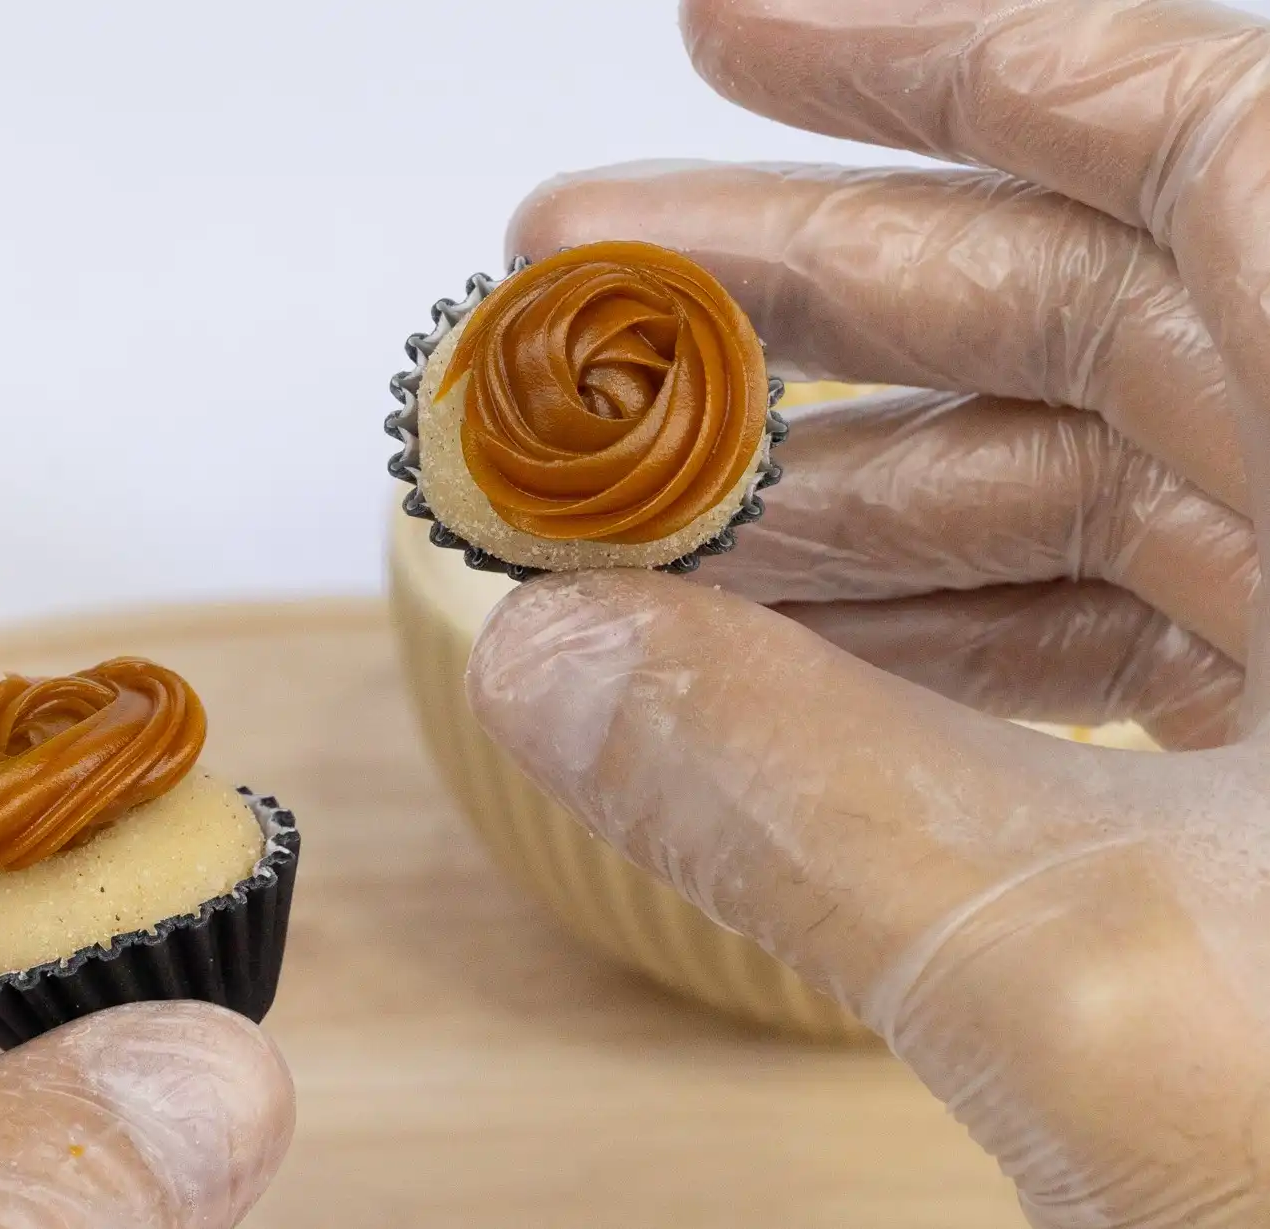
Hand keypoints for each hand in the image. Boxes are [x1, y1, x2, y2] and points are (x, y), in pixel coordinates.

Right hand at [469, 3, 1269, 1225]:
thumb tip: (549, 658)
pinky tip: (775, 663)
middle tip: (582, 310)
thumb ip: (786, 795)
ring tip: (625, 524)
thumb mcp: (1099, 978)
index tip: (718, 39)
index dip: (923, 60)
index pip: (1174, 135)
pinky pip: (1113, 639)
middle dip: (797, 309)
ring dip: (832, 505)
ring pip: (1074, 492)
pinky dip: (934, 645)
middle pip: (1078, 310)